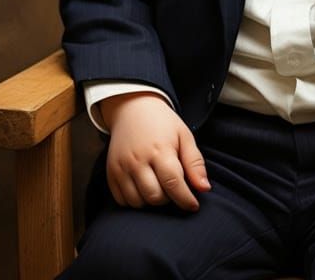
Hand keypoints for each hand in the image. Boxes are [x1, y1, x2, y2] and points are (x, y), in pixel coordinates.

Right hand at [101, 92, 210, 210]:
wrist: (133, 108)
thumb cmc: (163, 124)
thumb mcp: (184, 136)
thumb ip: (195, 163)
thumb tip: (204, 189)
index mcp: (159, 150)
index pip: (173, 183)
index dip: (185, 199)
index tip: (193, 205)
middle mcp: (137, 160)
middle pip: (155, 197)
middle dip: (169, 199)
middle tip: (173, 188)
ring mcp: (121, 167)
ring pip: (138, 202)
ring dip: (151, 201)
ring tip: (159, 186)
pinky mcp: (110, 172)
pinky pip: (122, 200)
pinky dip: (135, 201)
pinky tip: (143, 188)